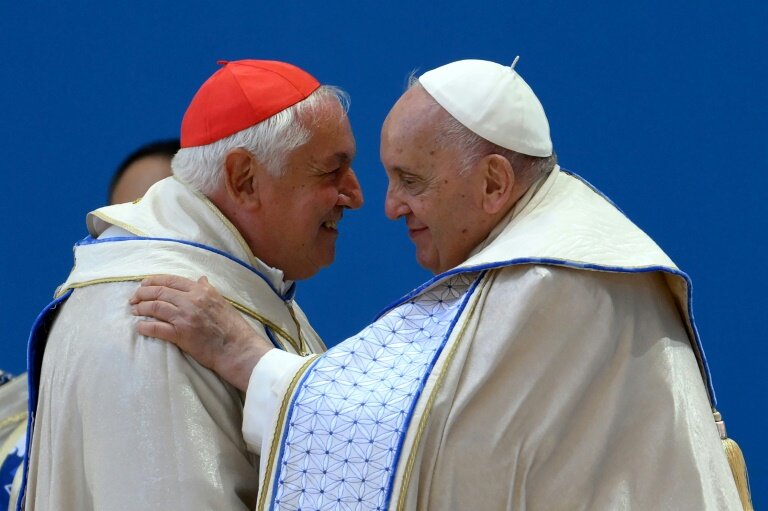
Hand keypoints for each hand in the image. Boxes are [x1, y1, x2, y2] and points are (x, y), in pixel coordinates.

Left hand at [130, 275, 271, 390]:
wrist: (237, 348)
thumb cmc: (232, 327)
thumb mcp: (222, 302)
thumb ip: (208, 290)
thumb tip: (201, 279)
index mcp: (202, 291)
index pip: (172, 280)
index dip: (154, 281)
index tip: (144, 284)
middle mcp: (192, 300)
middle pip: (160, 292)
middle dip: (142, 293)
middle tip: (134, 298)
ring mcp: (185, 317)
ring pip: (155, 307)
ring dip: (141, 308)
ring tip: (134, 310)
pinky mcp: (180, 334)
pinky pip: (157, 328)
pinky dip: (145, 326)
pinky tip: (139, 327)